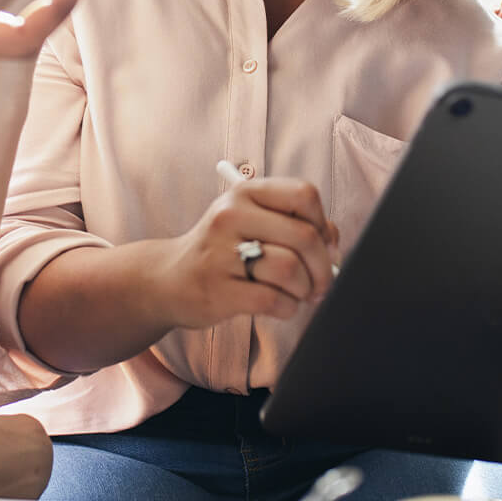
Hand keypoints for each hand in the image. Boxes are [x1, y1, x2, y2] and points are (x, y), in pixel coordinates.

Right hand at [155, 178, 339, 326]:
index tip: (323, 245)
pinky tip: (279, 305)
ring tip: (296, 294)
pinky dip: (287, 307)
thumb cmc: (221, 251)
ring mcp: (221, 253)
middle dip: (323, 267)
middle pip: (304, 236)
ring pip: (291, 270)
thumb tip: (333, 242)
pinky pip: (273, 300)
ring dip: (304, 290)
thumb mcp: (251, 223)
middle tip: (323, 283)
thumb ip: (293, 224)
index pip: (304, 195)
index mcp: (244, 193)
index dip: (323, 223)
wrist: (168, 279)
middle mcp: (231, 215)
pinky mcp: (218, 290)